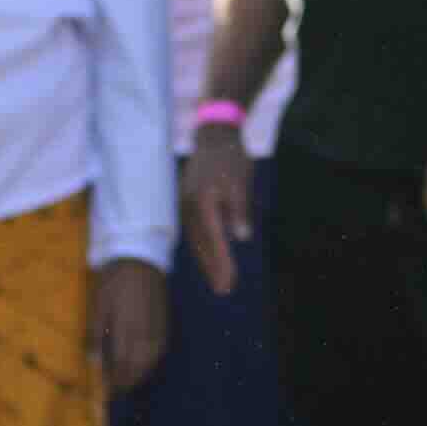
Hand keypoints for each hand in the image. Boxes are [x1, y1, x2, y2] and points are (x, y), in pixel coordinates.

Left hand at [93, 257, 171, 398]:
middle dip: (129, 381)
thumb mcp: (98, 305)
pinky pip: (161, 348)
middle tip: (118, 390)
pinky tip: (144, 364)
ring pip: (152, 359)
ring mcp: (158, 327)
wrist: (139, 258)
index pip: (122, 363)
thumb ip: (96, 334)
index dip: (116, 380)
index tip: (108, 391)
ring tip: (130, 381)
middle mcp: (145, 331)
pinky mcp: (165, 321)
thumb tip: (94, 361)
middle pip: (139, 366)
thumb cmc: (113, 282)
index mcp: (126, 327)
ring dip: (141, 374)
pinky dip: (152, 361)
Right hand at [179, 127, 254, 292]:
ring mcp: (184, 204)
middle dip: (213, 268)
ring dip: (207, 260)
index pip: (214, 241)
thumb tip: (242, 237)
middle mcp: (189, 207)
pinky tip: (209, 255)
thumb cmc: (231, 159)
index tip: (229, 283)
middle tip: (224, 290)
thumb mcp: (241, 183)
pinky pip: (193, 230)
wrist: (215, 135)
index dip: (221, 264)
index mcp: (203, 203)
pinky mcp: (186, 201)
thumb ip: (239, 211)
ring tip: (218, 278)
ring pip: (195, 239)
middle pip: (201, 245)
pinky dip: (201, 245)